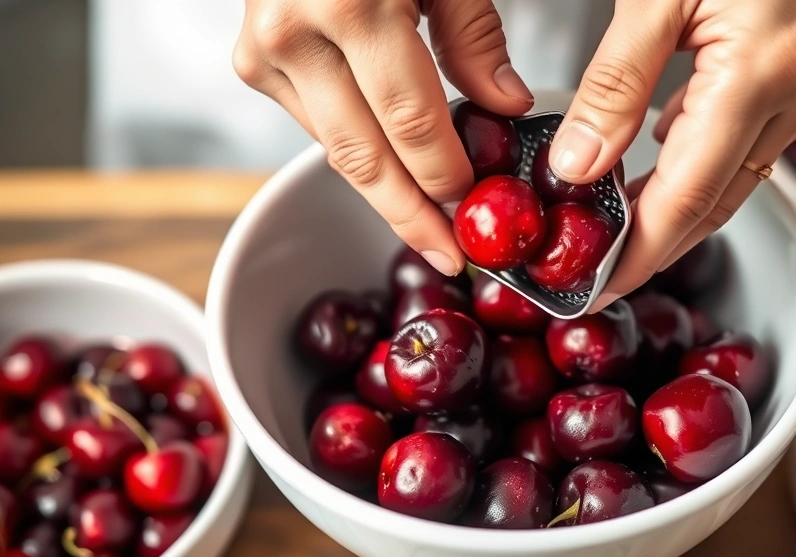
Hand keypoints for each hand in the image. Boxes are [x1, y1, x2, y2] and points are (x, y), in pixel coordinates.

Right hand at [233, 0, 533, 275]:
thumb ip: (473, 36)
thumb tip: (506, 108)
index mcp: (350, 4)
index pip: (411, 123)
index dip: (446, 178)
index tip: (477, 214)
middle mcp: (293, 33)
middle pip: (364, 157)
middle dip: (411, 215)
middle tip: (450, 255)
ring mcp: (263, 50)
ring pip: (336, 151)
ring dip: (385, 194)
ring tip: (427, 228)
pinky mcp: (253, 62)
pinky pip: (318, 126)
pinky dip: (359, 152)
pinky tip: (394, 175)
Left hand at [546, 0, 795, 309]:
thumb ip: (616, 84)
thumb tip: (579, 166)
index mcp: (764, 72)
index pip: (690, 193)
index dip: (641, 251)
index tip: (598, 287)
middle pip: (716, 200)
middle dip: (655, 245)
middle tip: (597, 274)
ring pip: (733, 180)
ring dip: (674, 209)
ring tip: (613, 233)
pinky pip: (746, 147)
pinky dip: (696, 167)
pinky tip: (652, 173)